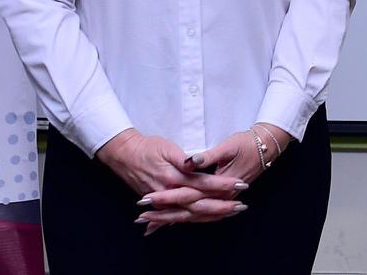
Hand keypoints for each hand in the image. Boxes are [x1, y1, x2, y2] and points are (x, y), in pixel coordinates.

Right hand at [96, 129, 246, 233]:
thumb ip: (184, 159)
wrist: (125, 155)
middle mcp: (170, 193)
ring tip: (230, 213)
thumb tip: (197, 164)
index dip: (222, 184)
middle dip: (222, 206)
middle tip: (241, 206)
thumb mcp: (167, 148)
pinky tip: (207, 219)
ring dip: (211, 215)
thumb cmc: (148, 148)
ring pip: (191, 213)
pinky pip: (180, 216)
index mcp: (174, 177)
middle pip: (200, 204)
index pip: (204, 184)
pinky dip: (194, 219)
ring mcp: (164, 201)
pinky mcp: (160, 205)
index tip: (239, 184)